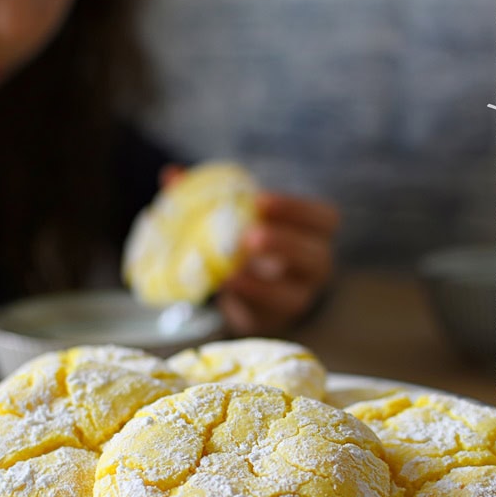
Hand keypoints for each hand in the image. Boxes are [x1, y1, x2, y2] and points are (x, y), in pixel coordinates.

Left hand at [219, 191, 338, 335]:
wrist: (250, 289)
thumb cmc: (250, 239)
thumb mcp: (239, 215)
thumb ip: (210, 196)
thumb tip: (171, 175)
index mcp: (315, 233)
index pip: (323, 219)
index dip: (295, 209)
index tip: (258, 200)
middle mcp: (315, 267)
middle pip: (315, 257)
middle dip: (284, 245)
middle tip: (248, 236)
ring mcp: (297, 298)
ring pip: (294, 296)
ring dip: (262, 285)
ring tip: (231, 273)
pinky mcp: (273, 321)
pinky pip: (263, 315)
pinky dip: (241, 303)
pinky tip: (223, 290)